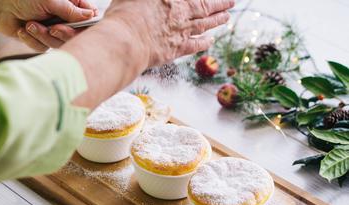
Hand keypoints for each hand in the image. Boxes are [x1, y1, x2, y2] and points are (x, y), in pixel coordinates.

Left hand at [0, 0, 97, 50]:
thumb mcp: (50, 0)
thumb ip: (71, 9)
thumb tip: (91, 15)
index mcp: (71, 5)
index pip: (89, 17)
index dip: (85, 26)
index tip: (76, 28)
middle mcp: (65, 19)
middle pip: (77, 35)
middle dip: (63, 34)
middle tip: (53, 28)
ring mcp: (54, 31)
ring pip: (60, 44)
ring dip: (43, 36)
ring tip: (30, 24)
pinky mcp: (43, 41)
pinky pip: (45, 48)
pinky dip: (32, 40)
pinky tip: (23, 30)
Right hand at [61, 0, 234, 108]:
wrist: (125, 43)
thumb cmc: (124, 16)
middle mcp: (181, 13)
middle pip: (205, 7)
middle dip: (220, 4)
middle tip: (230, 3)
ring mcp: (181, 31)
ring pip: (205, 24)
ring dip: (217, 20)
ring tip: (226, 17)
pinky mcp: (177, 49)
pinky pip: (195, 45)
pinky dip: (205, 42)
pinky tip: (211, 40)